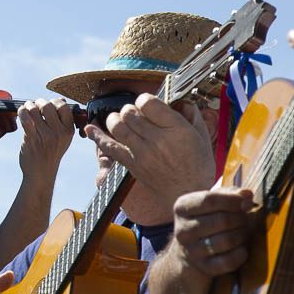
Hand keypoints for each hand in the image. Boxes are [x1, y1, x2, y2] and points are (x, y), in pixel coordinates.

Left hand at [18, 98, 74, 178]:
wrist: (41, 173)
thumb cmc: (51, 153)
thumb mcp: (63, 138)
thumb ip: (62, 120)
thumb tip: (60, 100)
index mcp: (68, 130)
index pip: (64, 106)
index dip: (54, 101)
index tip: (48, 105)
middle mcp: (58, 132)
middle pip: (47, 105)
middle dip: (38, 102)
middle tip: (35, 106)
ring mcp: (45, 135)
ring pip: (34, 109)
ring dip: (28, 106)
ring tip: (27, 109)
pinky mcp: (32, 138)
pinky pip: (25, 118)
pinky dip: (21, 112)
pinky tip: (21, 113)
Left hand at [86, 94, 215, 203]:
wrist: (188, 194)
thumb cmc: (198, 165)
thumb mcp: (202, 137)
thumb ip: (192, 115)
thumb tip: (181, 100)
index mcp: (176, 130)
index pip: (148, 103)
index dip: (144, 100)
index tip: (148, 104)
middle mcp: (157, 140)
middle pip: (130, 113)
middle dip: (130, 109)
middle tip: (136, 114)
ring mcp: (142, 153)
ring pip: (117, 126)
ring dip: (116, 118)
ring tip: (122, 120)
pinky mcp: (132, 164)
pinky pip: (109, 148)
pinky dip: (98, 137)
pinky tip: (90, 129)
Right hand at [171, 188, 254, 278]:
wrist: (187, 255)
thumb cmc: (204, 222)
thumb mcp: (209, 204)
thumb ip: (229, 195)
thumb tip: (247, 195)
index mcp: (182, 208)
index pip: (209, 200)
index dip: (232, 200)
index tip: (248, 202)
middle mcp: (182, 230)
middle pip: (222, 220)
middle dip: (240, 219)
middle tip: (245, 219)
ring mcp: (191, 251)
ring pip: (227, 240)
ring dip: (242, 235)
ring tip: (243, 232)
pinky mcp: (203, 268)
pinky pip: (229, 261)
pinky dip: (241, 254)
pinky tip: (241, 248)